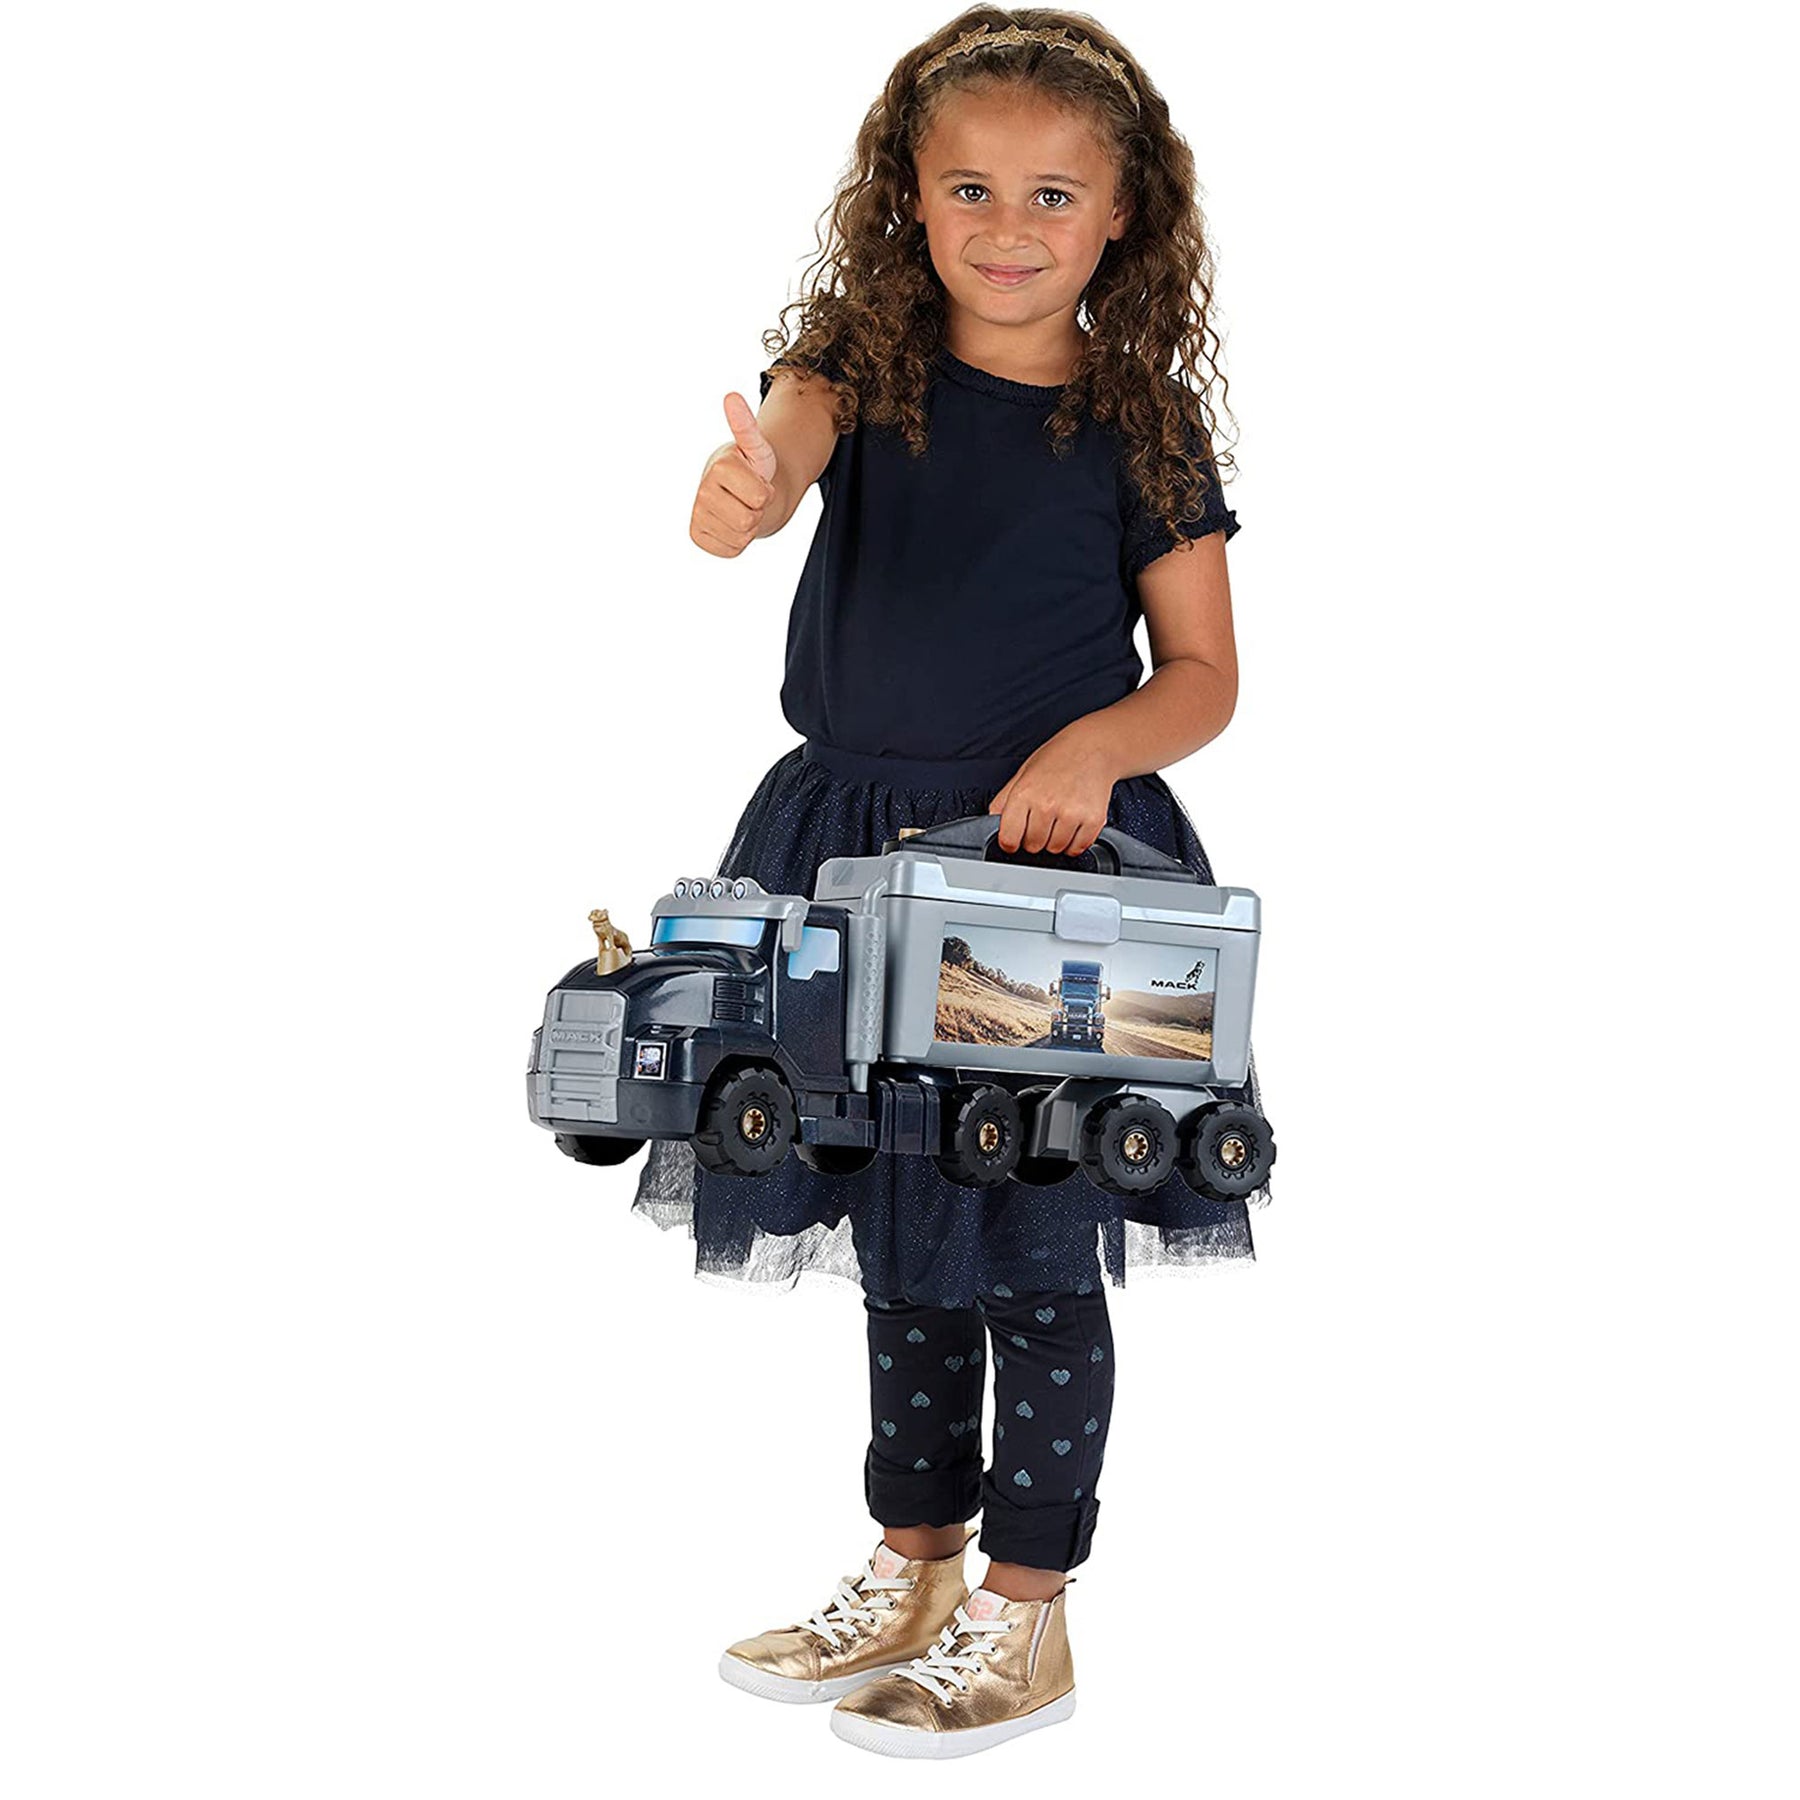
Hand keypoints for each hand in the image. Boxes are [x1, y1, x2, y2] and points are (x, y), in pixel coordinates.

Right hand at [690, 393, 778, 557]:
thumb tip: (731, 396)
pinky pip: (730, 550)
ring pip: (741, 537)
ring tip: (740, 508)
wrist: (736, 490)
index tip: (755, 480)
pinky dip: (736, 542)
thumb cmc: (750, 468)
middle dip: (757, 510)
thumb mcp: (757, 448)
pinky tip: (729, 523)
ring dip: (749, 527)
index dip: (766, 492)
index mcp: (719, 466)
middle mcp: (702, 490)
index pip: (761, 497)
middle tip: (748, 497)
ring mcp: (697, 515)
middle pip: (750, 520)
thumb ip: (746, 426)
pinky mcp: (697, 536)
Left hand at [989, 723, 1119, 856]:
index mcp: (1025, 793)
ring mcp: (1071, 814)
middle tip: (1043, 820)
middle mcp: (1047, 804)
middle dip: (1035, 838)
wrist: (1093, 747)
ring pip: (1055, 850)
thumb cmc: (1057, 759)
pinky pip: (1077, 849)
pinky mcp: (1093, 820)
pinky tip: (1073, 823)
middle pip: (1033, 847)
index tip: (1015, 838)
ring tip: (1059, 818)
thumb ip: (1004, 801)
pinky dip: (1074, 842)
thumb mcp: (1022, 774)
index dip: (1010, 842)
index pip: (1009, 839)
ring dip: (1055, 841)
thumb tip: (991, 824)